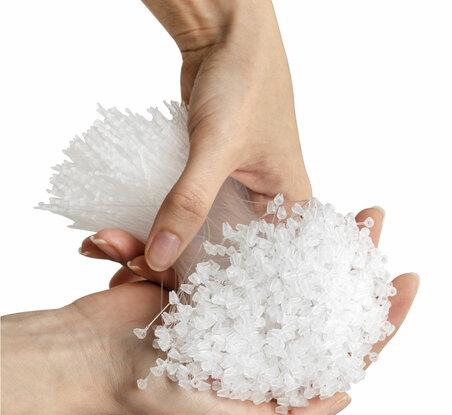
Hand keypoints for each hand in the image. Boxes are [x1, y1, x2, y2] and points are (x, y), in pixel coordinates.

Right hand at [73, 207, 418, 414]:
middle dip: (355, 261)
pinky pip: (249, 248)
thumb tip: (346, 397)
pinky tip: (313, 212)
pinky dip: (278, 233)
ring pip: (293, 263)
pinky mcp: (216, 270)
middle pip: (322, 294)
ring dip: (325, 235)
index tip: (407, 281)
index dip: (378, 319)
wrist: (94, 352)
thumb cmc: (154, 392)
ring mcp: (239, 296)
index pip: (338, 346)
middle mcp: (261, 331)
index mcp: (271, 367)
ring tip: (358, 211)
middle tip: (379, 221)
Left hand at [137, 0, 310, 271]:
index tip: (165, 291)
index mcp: (289, 207)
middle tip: (124, 272)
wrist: (225, 32)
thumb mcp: (219, 145)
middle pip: (217, 253)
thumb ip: (190, 202)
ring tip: (109, 250)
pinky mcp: (206, 180)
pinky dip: (151, 220)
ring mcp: (232, 194)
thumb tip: (160, 256)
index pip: (253, 264)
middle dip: (170, 264)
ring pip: (194, 233)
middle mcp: (264, 206)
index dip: (210, 282)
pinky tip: (118, 232)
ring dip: (154, 242)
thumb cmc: (245, 80)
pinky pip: (180, 210)